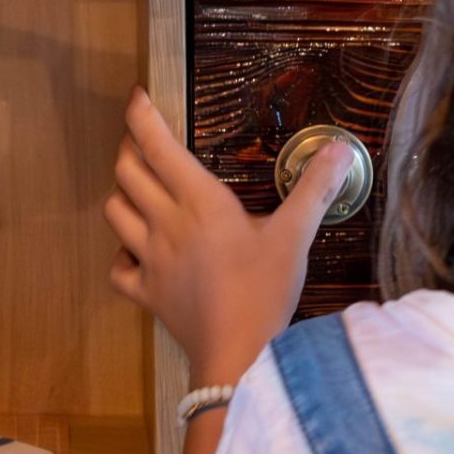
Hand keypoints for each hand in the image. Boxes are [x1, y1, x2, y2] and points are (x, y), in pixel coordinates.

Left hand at [105, 89, 354, 386]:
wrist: (240, 358)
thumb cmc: (265, 292)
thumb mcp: (295, 236)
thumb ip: (314, 188)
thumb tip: (338, 149)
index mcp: (200, 202)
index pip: (157, 146)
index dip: (141, 117)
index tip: (138, 96)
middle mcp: (166, 224)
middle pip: (127, 172)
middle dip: (129, 149)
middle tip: (143, 140)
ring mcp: (151, 260)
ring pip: (115, 214)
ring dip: (122, 194)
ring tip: (139, 188)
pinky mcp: (146, 295)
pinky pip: (118, 269)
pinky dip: (121, 256)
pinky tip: (136, 253)